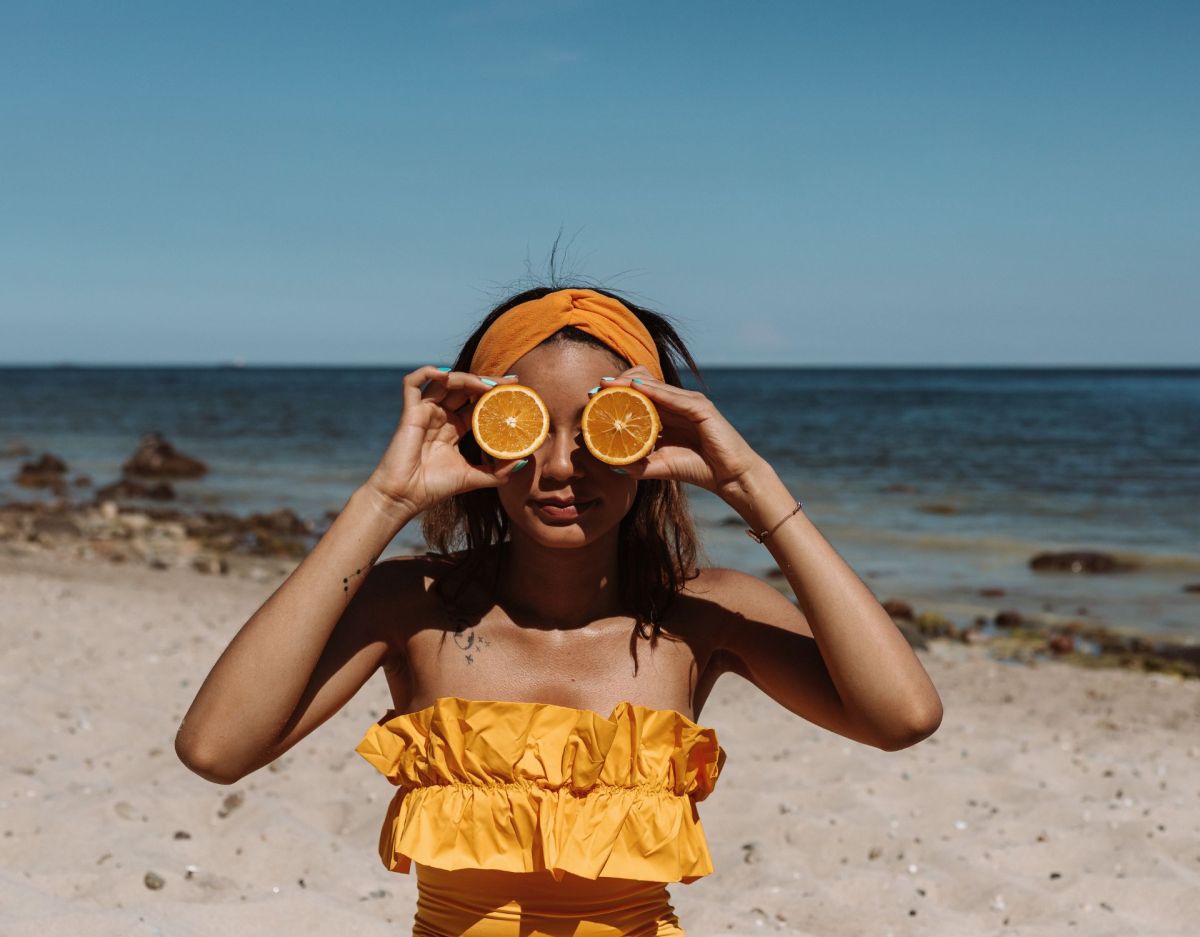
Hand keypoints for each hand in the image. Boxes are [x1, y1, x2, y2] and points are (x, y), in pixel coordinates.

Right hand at [366, 366, 523, 516]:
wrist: (404, 498)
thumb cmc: (434, 488)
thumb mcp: (474, 478)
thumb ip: (499, 472)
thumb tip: (525, 460)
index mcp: (454, 428)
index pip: (477, 403)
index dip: (496, 394)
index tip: (517, 389)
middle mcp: (440, 416)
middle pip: (466, 389)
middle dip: (488, 382)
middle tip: (510, 382)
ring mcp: (424, 412)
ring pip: (445, 382)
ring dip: (467, 378)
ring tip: (487, 385)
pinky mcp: (409, 412)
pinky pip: (412, 383)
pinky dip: (426, 372)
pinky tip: (445, 374)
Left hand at [595, 367, 765, 499]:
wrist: (730, 478)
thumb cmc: (699, 469)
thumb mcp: (662, 465)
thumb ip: (639, 464)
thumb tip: (614, 466)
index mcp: (668, 413)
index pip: (639, 394)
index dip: (616, 392)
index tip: (593, 397)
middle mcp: (678, 403)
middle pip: (644, 383)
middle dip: (618, 384)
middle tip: (596, 391)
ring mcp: (690, 402)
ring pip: (655, 384)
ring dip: (629, 384)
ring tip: (607, 387)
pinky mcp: (701, 407)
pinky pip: (672, 396)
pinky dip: (653, 391)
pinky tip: (634, 389)